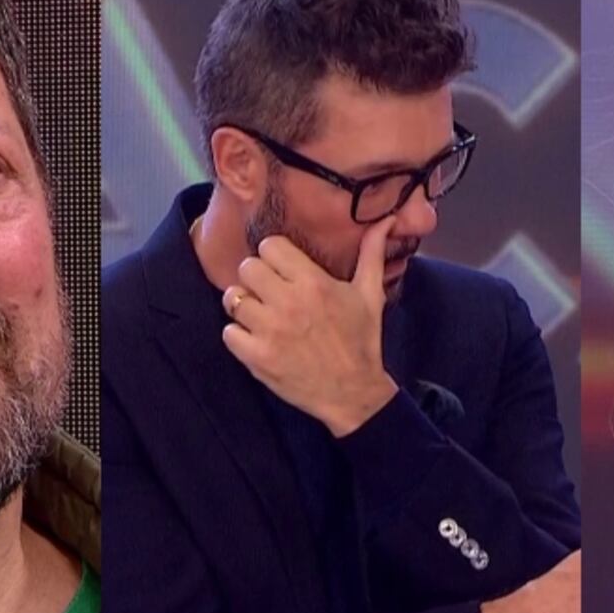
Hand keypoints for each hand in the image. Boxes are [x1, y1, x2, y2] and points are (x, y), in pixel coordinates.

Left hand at [221, 217, 399, 435]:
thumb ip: (372, 253)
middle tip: (269, 292)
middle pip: (247, 268)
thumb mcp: (370, 295)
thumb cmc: (361, 341)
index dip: (274, 256)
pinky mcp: (257, 357)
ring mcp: (270, 331)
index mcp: (314, 283)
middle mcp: (289, 303)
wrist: (353, 393)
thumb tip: (386, 219)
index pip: (270, 246)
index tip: (282, 269)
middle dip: (256, 278)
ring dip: (244, 306)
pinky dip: (238, 335)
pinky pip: (228, 332)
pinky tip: (256, 338)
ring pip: (232, 298)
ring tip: (261, 315)